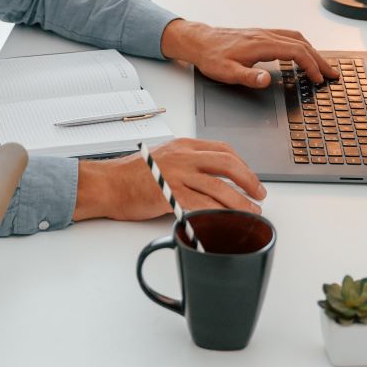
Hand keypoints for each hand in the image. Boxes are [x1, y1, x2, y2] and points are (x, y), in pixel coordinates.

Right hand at [75, 138, 263, 221]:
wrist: (107, 184)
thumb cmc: (130, 175)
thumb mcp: (163, 158)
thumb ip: (186, 164)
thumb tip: (209, 179)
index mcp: (183, 146)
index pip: (223, 149)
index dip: (243, 165)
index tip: (251, 178)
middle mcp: (183, 156)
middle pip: (227, 164)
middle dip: (249, 180)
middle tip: (259, 194)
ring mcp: (177, 174)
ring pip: (219, 187)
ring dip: (240, 202)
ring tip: (250, 212)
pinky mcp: (171, 194)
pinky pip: (203, 204)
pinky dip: (219, 214)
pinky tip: (227, 220)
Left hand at [160, 18, 337, 86]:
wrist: (199, 41)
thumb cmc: (211, 56)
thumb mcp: (227, 72)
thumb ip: (248, 77)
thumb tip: (266, 80)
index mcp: (261, 44)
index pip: (296, 52)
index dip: (311, 65)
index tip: (318, 79)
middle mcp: (266, 35)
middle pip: (302, 44)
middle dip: (319, 59)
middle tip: (332, 74)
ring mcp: (264, 33)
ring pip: (297, 38)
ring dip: (313, 51)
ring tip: (322, 65)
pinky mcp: (261, 35)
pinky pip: (289, 37)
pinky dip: (302, 45)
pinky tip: (302, 54)